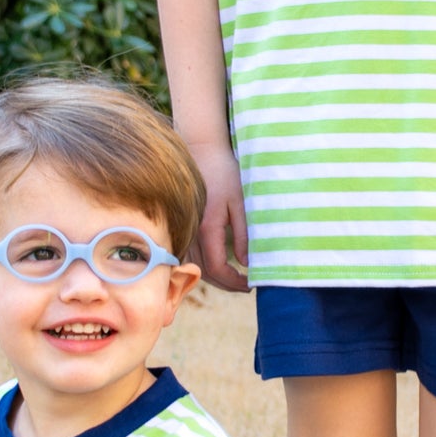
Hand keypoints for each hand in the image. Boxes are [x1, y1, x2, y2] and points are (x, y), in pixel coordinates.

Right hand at [187, 142, 248, 292]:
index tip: (250, 284)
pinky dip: (205, 266)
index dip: (233, 282)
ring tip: (237, 279)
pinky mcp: (184, 224)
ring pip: (196, 266)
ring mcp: (185, 228)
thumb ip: (243, 234)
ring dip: (215, 278)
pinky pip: (191, 255)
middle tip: (247, 286)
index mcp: (207, 227)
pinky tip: (220, 266)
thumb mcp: (241, 202)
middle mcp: (192, 232)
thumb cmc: (224, 172)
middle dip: (226, 284)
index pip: (217, 268)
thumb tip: (246, 263)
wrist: (202, 150)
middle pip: (204, 273)